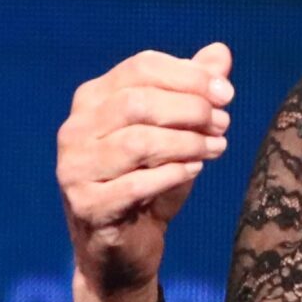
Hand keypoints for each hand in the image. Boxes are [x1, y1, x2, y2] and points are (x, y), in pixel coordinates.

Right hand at [59, 42, 235, 301]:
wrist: (124, 250)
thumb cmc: (151, 182)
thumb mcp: (177, 133)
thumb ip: (194, 92)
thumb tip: (221, 52)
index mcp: (93, 99)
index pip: (140, 67)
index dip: (188, 75)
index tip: (227, 92)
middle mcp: (75, 129)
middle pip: (136, 102)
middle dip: (189, 108)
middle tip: (224, 123)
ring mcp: (75, 168)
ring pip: (135, 142)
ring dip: (186, 141)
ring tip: (217, 147)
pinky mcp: (86, 205)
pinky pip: (134, 184)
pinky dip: (172, 174)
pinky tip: (196, 169)